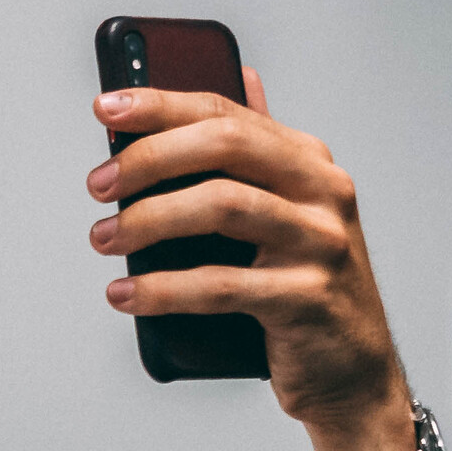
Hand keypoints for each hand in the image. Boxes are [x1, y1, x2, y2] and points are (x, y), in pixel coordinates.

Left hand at [86, 69, 416, 450]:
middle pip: (225, 147)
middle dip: (149, 159)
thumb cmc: (306, 287)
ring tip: (105, 239)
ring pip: (222, 207)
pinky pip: (221, 286)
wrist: (352, 372)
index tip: (107, 109)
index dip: (161, 106)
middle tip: (99, 184)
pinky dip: (162, 289)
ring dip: (147, 221)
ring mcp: (320, 243)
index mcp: (307, 162)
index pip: (226, 113)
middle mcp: (321, 192)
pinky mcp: (307, 298)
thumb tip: (238, 78)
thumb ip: (261, 148)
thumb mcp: (289, 208)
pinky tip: (127, 294)